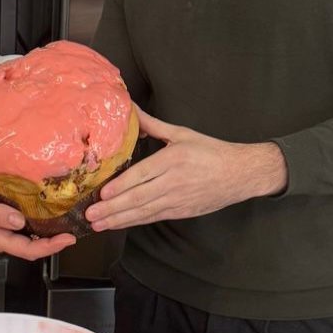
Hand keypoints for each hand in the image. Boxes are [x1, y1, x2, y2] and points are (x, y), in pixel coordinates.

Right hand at [0, 177, 75, 260]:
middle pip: (32, 248)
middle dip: (54, 244)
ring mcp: (0, 233)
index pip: (27, 249)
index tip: (67, 238)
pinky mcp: (0, 223)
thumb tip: (19, 221)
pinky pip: (23, 230)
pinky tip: (47, 216)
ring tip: (65, 225)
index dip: (50, 247)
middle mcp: (0, 239)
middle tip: (73, 232)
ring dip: (48, 236)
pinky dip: (37, 226)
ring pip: (28, 240)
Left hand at [84, 108, 286, 230]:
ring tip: (98, 224)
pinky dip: (134, 222)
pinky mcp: (181, 212)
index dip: (121, 186)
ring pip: (143, 212)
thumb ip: (152, 125)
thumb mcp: (181, 133)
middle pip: (139, 198)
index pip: (142, 175)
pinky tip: (118, 224)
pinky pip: (153, 218)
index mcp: (173, 159)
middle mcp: (174, 182)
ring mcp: (177, 200)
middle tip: (91, 214)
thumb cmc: (211, 151)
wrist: (241, 174)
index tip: (103, 193)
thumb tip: (130, 108)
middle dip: (112, 208)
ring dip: (118, 219)